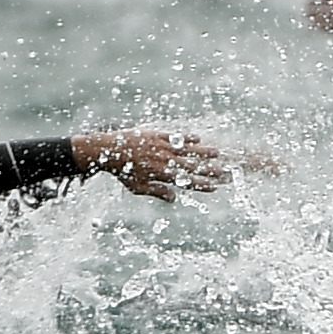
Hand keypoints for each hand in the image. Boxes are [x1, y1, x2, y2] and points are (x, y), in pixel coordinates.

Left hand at [76, 129, 234, 201]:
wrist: (108, 150)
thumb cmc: (122, 172)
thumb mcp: (138, 187)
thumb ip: (157, 191)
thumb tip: (175, 198)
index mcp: (160, 174)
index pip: (185, 181)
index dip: (201, 184)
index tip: (214, 187)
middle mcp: (164, 160)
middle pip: (191, 165)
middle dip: (209, 169)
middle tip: (224, 171)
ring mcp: (161, 146)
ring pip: (187, 150)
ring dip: (203, 152)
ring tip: (217, 153)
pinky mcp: (157, 135)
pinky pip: (175, 136)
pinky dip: (187, 138)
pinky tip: (198, 139)